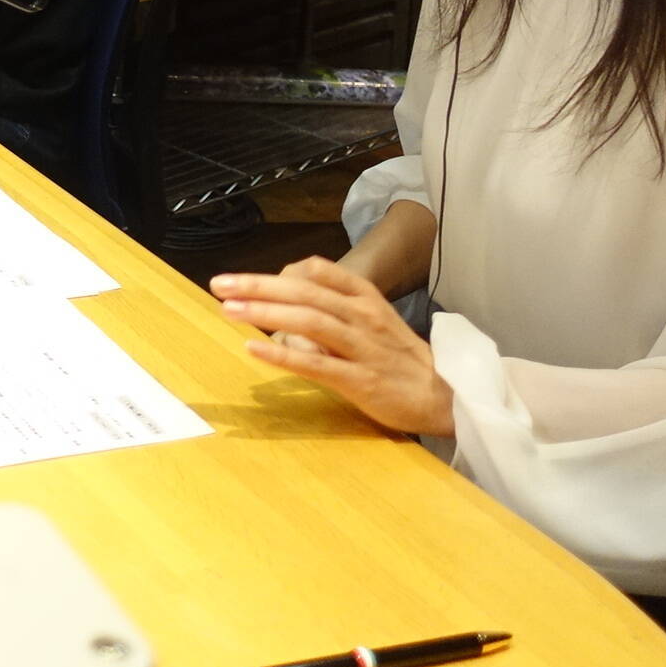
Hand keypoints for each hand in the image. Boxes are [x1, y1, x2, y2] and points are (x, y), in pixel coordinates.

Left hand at [211, 255, 455, 436]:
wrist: (446, 395)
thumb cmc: (399, 357)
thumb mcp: (371, 318)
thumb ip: (332, 305)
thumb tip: (286, 299)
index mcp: (365, 297)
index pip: (318, 271)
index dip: (276, 273)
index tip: (240, 278)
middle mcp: (362, 316)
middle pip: (303, 293)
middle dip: (257, 286)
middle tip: (219, 284)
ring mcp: (362, 348)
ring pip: (308, 322)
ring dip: (265, 313)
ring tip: (229, 309)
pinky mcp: (361, 380)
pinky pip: (317, 365)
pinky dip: (283, 357)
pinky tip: (253, 351)